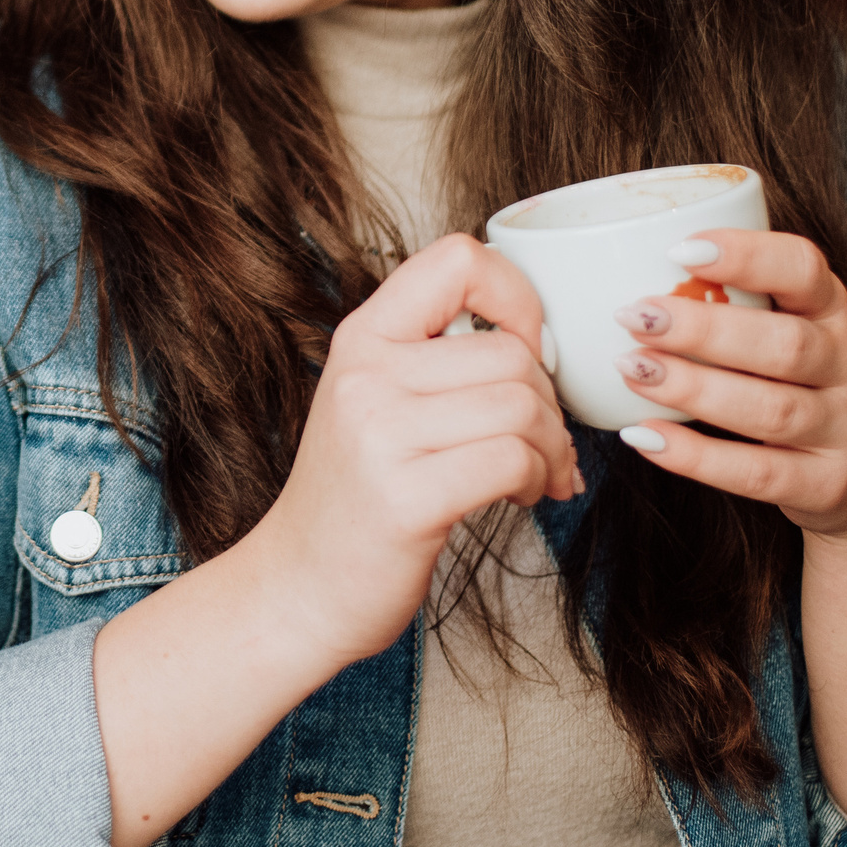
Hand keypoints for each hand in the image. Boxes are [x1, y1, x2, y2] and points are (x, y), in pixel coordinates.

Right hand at [246, 234, 583, 669]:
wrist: (296, 587)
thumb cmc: (355, 497)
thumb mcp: (375, 401)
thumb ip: (436, 358)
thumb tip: (541, 342)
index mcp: (362, 339)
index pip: (457, 259)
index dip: (515, 295)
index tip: (523, 346)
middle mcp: (366, 375)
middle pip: (510, 352)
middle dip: (548, 401)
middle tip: (542, 442)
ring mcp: (381, 435)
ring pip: (522, 405)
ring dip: (550, 446)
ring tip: (534, 473)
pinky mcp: (407, 498)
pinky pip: (513, 460)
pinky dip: (538, 478)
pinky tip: (522, 495)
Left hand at [608, 228, 846, 541]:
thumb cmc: (812, 383)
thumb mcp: (801, 329)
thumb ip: (741, 301)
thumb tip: (626, 266)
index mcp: (833, 312)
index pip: (805, 270)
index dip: (747, 255)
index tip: (679, 249)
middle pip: (784, 345)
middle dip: (703, 330)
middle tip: (633, 316)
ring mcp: (842, 431)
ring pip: (770, 410)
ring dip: (692, 389)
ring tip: (630, 370)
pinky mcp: (825, 486)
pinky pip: (757, 474)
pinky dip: (696, 458)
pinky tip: (644, 437)